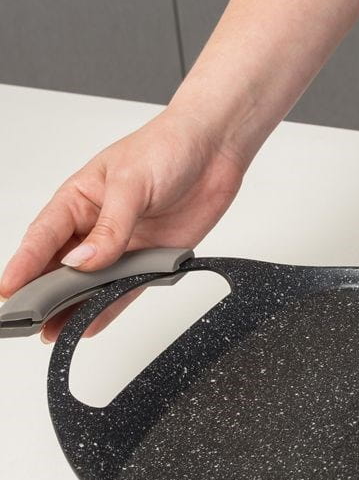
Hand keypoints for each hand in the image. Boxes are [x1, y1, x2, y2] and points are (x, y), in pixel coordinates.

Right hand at [0, 110, 246, 341]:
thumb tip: (82, 261)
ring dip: (73, 306)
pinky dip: (110, 306)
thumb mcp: (131, 183)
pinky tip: (90, 324)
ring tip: (50, 332)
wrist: (216, 148)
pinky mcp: (153, 255)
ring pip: (92, 281)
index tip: (6, 290)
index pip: (42, 236)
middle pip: (61, 265)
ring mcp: (124, 242)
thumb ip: (109, 227)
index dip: (22, 264)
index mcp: (79, 198)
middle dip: (42, 293)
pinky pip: (127, 286)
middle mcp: (97, 223)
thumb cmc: (167, 147)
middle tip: (25, 321)